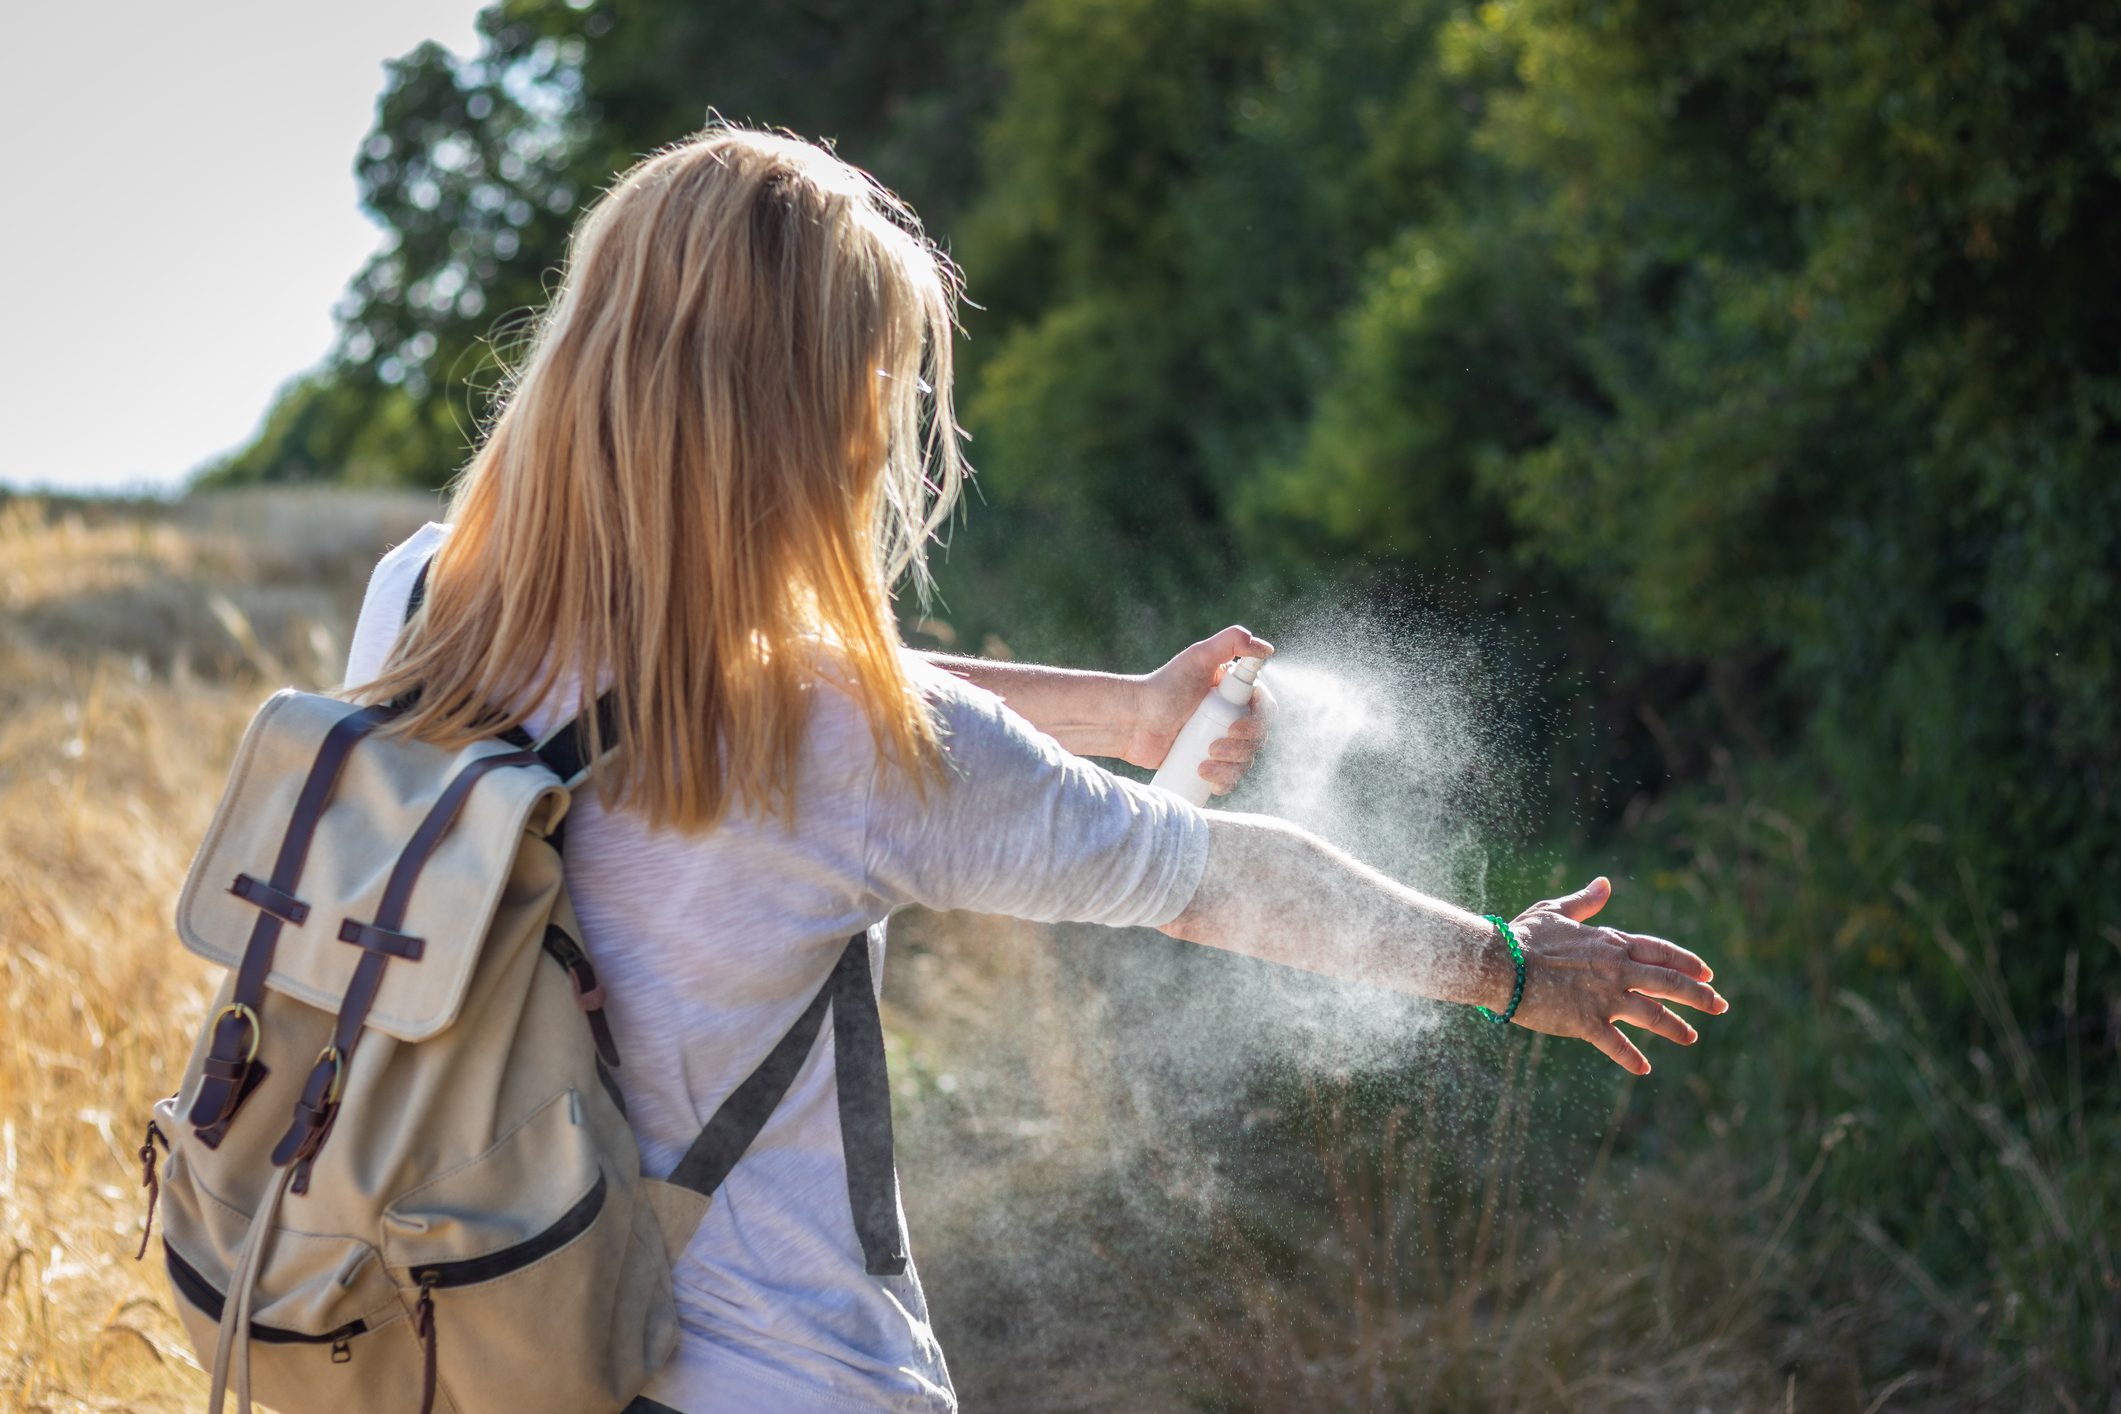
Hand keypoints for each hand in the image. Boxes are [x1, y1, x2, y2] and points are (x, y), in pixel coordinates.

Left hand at [1123, 626, 1275, 793]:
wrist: (1132, 720)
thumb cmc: (1163, 687)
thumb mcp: (1198, 657)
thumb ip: (1233, 641)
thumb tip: (1268, 649)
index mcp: (1236, 694)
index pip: (1265, 711)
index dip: (1257, 723)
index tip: (1235, 727)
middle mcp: (1232, 718)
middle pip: (1257, 740)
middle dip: (1240, 748)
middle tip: (1212, 746)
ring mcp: (1221, 743)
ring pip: (1245, 762)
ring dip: (1231, 768)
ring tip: (1203, 763)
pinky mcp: (1207, 764)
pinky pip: (1228, 780)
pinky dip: (1224, 783)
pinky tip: (1207, 780)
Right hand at [1502, 877, 1727, 1073]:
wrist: (1499, 963)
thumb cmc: (1524, 936)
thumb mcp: (1556, 912)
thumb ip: (1585, 901)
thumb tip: (1605, 883)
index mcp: (1611, 943)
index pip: (1661, 952)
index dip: (1687, 963)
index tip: (1708, 973)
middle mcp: (1617, 970)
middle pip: (1669, 983)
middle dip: (1699, 996)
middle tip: (1721, 1005)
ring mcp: (1604, 997)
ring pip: (1653, 1014)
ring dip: (1676, 1027)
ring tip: (1692, 1037)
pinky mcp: (1586, 1022)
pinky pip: (1616, 1044)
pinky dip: (1631, 1057)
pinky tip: (1644, 1068)